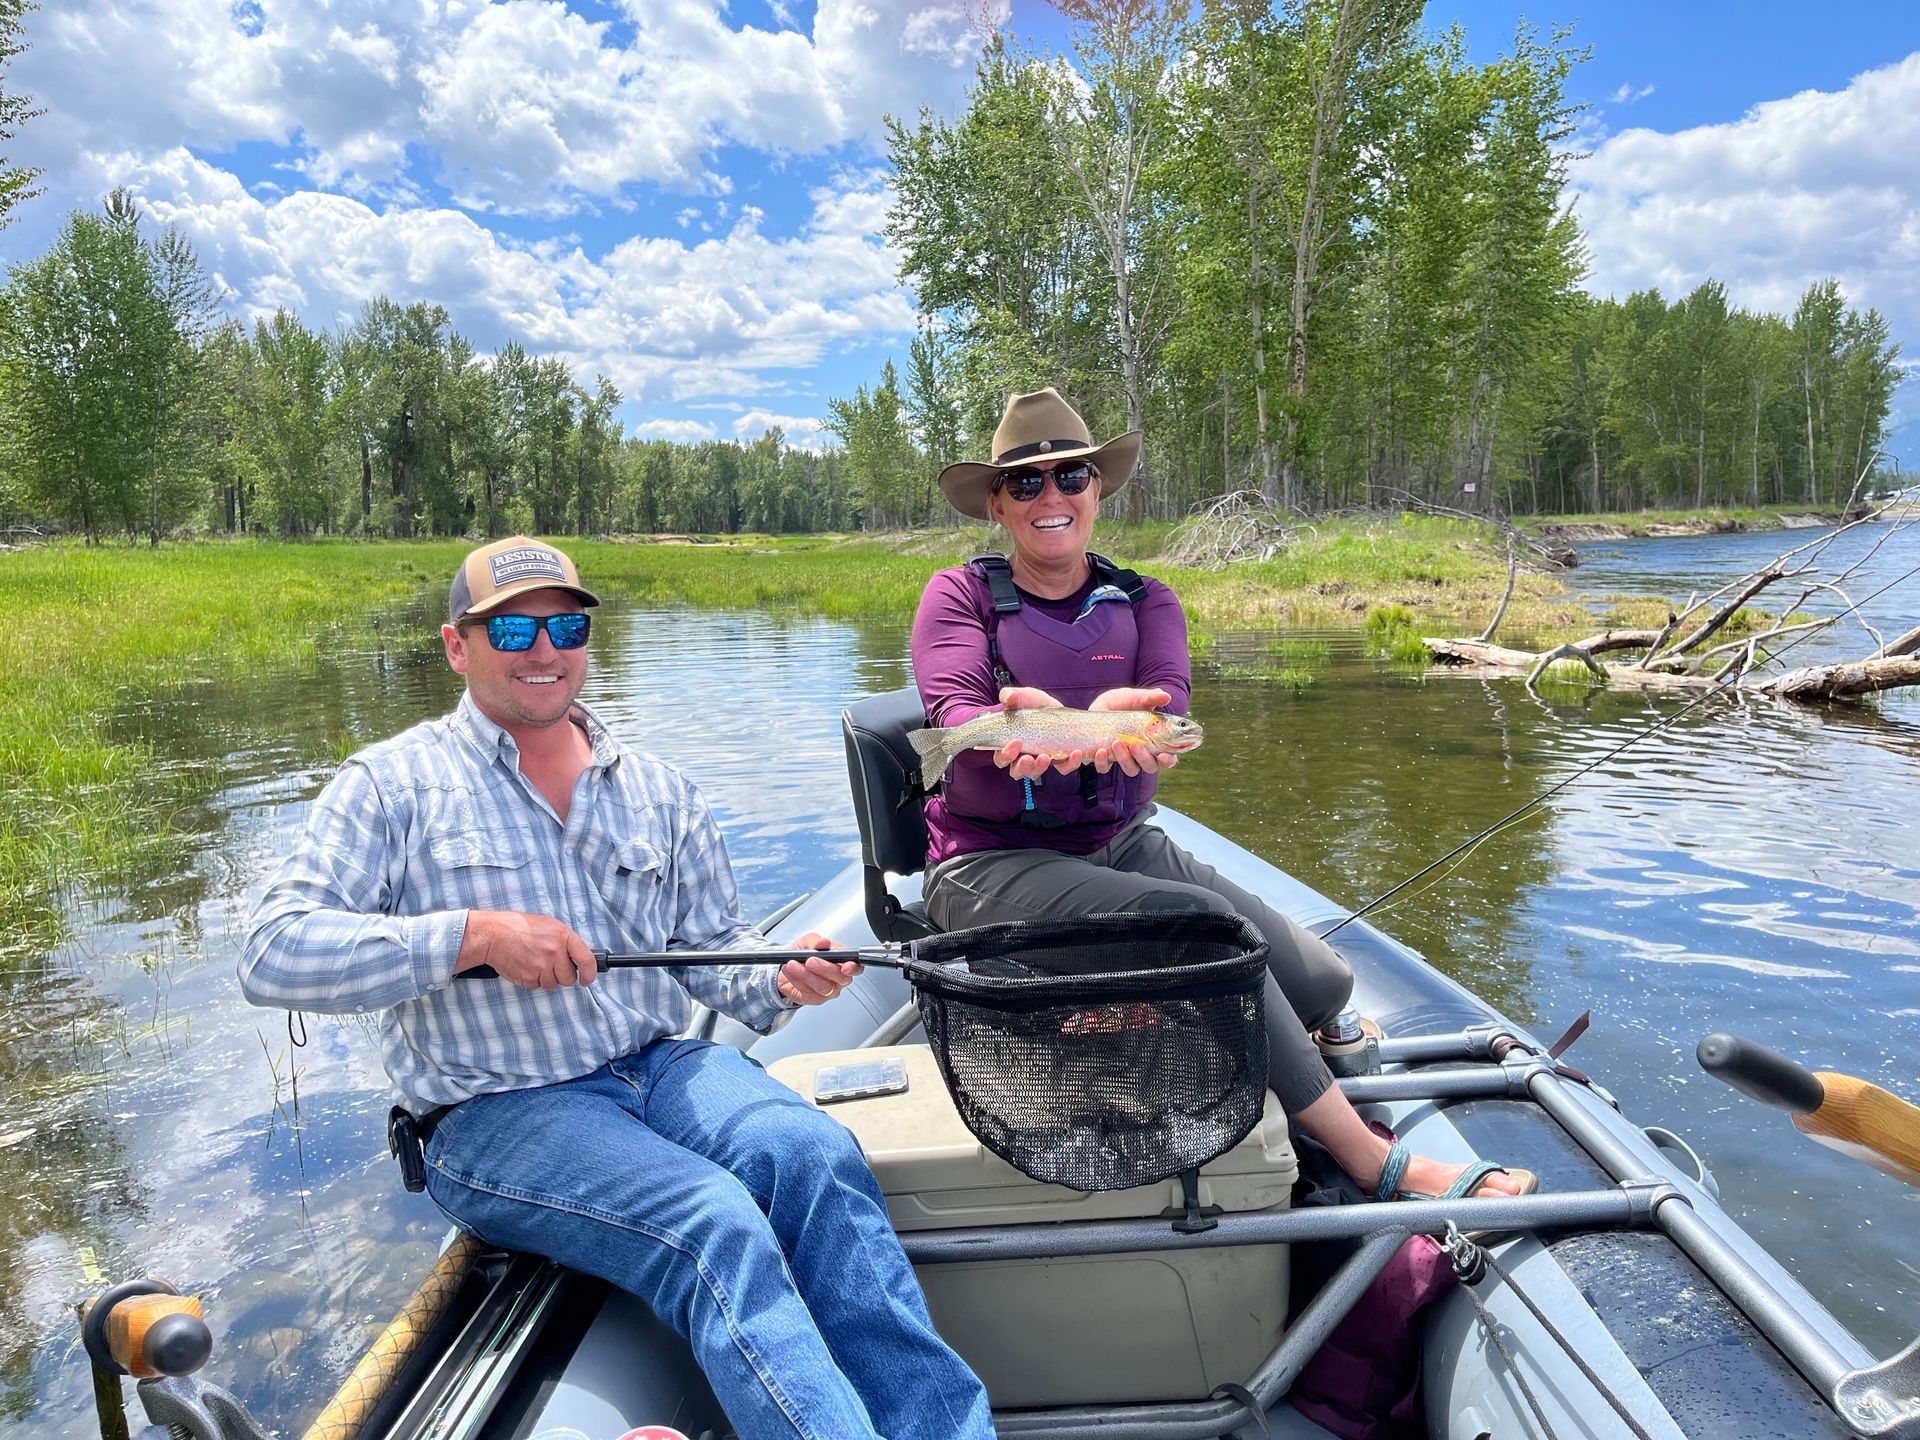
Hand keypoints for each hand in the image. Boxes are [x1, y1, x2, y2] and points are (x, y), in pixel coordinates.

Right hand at [455, 910, 597, 989]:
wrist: (494, 934)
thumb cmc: (520, 927)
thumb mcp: (549, 926)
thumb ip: (565, 942)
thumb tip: (578, 958)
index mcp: (564, 937)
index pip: (587, 960)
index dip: (590, 973)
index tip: (587, 978)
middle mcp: (555, 953)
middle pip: (569, 979)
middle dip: (563, 976)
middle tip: (552, 966)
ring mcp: (541, 968)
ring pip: (553, 985)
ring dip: (547, 978)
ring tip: (535, 963)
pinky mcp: (528, 979)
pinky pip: (537, 986)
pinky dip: (533, 980)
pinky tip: (526, 966)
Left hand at [775, 932, 862, 1006]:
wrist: (787, 965)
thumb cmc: (803, 953)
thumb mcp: (808, 941)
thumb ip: (816, 940)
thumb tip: (823, 942)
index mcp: (842, 962)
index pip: (856, 968)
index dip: (853, 968)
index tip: (845, 966)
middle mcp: (838, 979)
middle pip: (841, 978)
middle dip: (825, 968)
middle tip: (810, 960)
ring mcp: (828, 991)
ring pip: (823, 987)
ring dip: (806, 975)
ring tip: (792, 964)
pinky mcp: (814, 999)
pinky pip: (808, 992)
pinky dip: (797, 980)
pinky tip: (790, 972)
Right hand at [993, 686, 1080, 779]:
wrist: (1058, 709)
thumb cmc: (1034, 706)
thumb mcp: (1024, 697)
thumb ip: (1012, 696)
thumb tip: (1007, 697)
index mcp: (1009, 745)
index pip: (1001, 757)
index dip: (1005, 754)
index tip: (1015, 742)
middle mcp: (1022, 757)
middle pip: (1017, 771)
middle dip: (1022, 767)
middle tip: (1027, 758)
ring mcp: (1041, 761)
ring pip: (1036, 773)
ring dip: (1039, 768)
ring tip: (1046, 757)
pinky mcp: (1060, 761)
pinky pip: (1064, 768)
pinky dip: (1069, 763)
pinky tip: (1074, 753)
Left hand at [1088, 687, 1178, 775]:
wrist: (1103, 703)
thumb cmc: (1125, 702)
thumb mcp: (1137, 697)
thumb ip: (1151, 697)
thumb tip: (1166, 696)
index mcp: (1155, 741)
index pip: (1167, 757)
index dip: (1168, 760)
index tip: (1163, 756)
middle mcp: (1142, 753)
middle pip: (1150, 766)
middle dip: (1144, 759)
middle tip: (1135, 744)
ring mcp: (1124, 757)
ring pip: (1131, 769)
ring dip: (1124, 759)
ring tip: (1116, 742)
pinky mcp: (1106, 758)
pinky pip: (1105, 768)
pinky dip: (1103, 763)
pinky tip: (1101, 751)